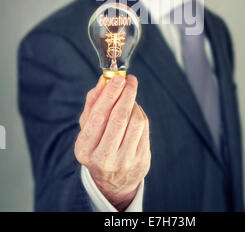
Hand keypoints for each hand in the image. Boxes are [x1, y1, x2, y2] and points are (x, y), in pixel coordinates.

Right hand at [74, 74, 150, 210]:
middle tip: (129, 80)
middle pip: (119, 117)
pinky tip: (135, 111)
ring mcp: (124, 162)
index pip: (99, 116)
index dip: (110, 94)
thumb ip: (92, 104)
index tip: (118, 78)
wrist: (112, 182)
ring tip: (129, 98)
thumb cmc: (97, 146)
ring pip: (135, 121)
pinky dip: (140, 114)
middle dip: (126, 94)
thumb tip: (103, 81)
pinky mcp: (141, 161)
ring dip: (134, 104)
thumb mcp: (87, 129)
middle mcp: (103, 158)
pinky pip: (144, 129)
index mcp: (84, 149)